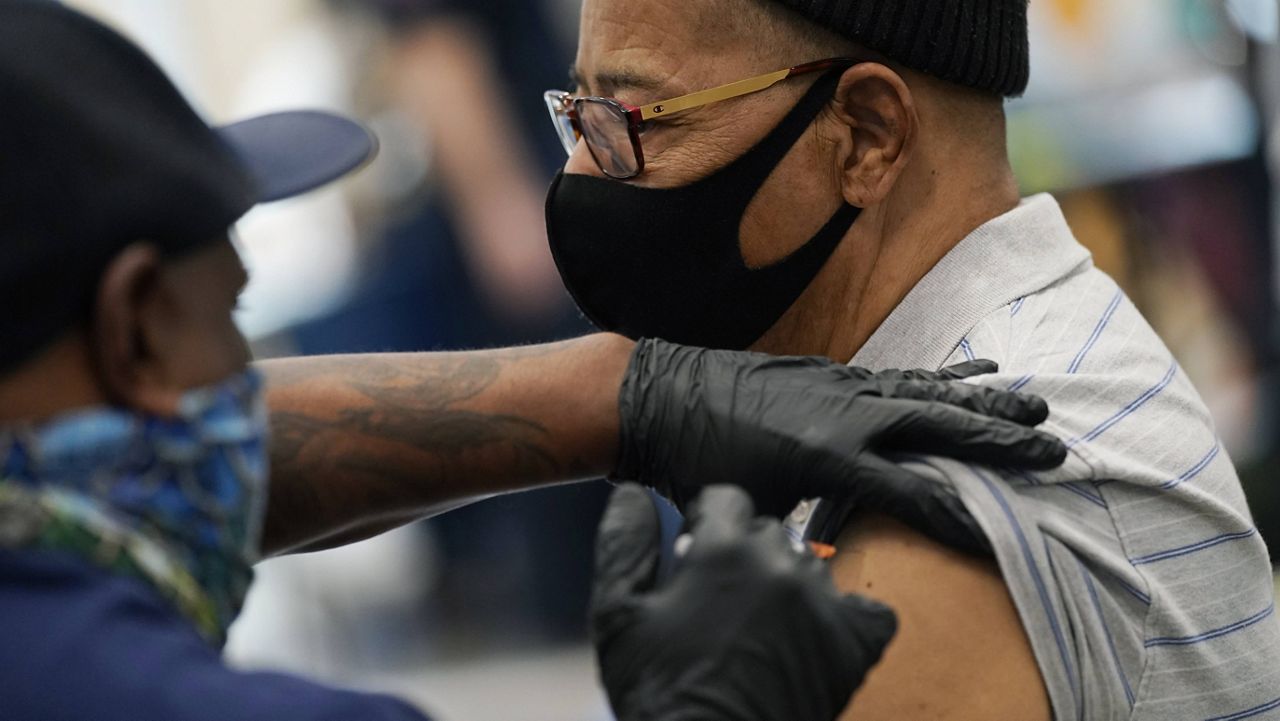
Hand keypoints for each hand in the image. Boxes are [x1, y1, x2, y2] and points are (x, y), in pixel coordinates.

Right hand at [591, 484, 895, 720]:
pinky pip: (869, 609)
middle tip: (722, 601)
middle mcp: (780, 566)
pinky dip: (846, 618)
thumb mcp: (617, 617)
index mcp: (723, 552)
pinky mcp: (854, 645)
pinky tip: (815, 635)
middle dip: (744, 555)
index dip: (707, 523)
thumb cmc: (660, 694)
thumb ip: (624, 545)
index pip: (727, 499)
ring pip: (811, 566)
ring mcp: (824, 605)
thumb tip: (633, 494)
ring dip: (787, 583)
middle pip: (768, 531)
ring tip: (760, 624)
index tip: (697, 554)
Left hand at [614, 339, 1065, 517]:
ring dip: (984, 402)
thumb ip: (796, 531)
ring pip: (928, 395)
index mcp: (827, 458)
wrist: (662, 396)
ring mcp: (843, 388)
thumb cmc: (698, 464)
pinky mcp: (835, 374)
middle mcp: (847, 417)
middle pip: (940, 430)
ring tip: (1035, 405)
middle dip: (998, 444)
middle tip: (1054, 452)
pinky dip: (943, 377)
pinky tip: (977, 373)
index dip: (958, 521)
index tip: (1002, 540)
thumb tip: (821, 560)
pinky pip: (902, 376)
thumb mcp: (750, 510)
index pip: (911, 496)